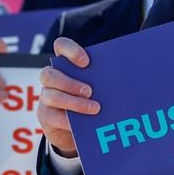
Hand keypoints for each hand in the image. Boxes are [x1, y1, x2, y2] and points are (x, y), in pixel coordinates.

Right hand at [37, 37, 99, 157]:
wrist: (78, 128)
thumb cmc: (92, 101)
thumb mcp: (98, 88)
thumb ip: (104, 81)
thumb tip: (127, 79)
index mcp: (66, 65)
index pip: (61, 46)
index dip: (70, 51)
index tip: (86, 62)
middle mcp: (52, 79)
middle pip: (49, 74)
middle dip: (69, 83)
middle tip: (90, 91)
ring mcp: (46, 97)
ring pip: (51, 95)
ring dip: (73, 102)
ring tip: (94, 108)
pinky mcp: (46, 116)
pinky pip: (53, 117)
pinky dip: (69, 121)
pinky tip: (83, 124)